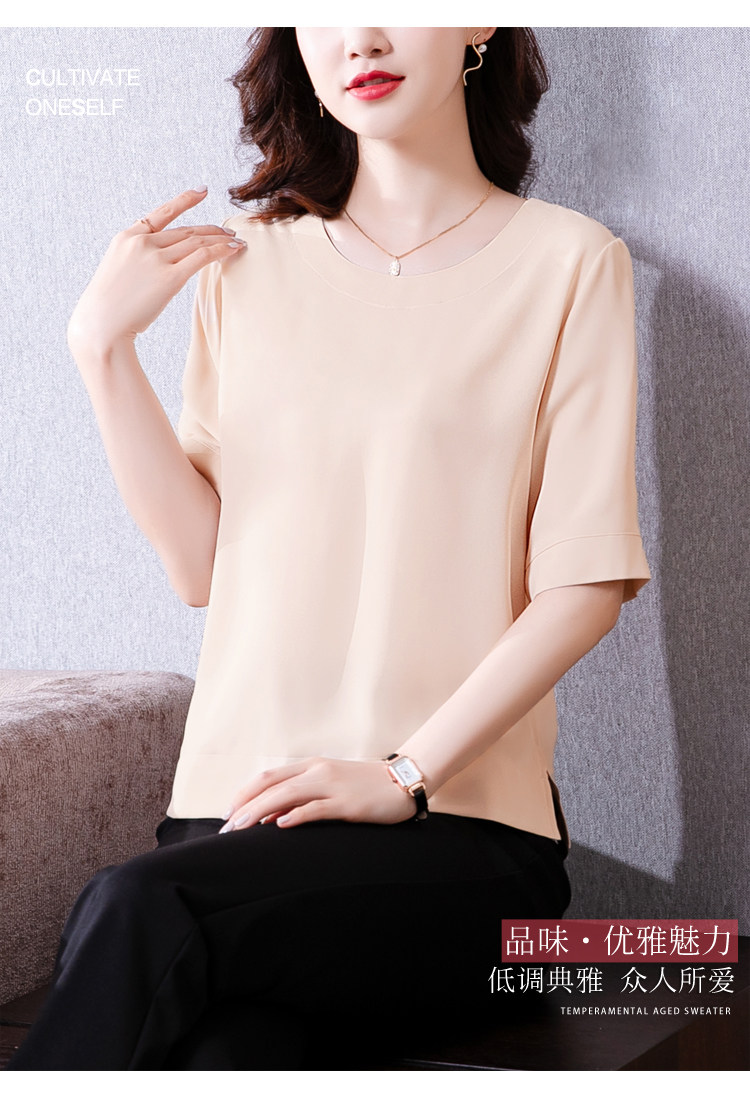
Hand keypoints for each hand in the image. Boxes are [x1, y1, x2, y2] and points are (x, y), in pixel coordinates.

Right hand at [66, 187, 245, 352]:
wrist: (101, 325)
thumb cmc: (107, 308)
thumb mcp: (116, 272)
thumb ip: (136, 261)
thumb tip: (156, 266)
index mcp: (126, 238)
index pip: (161, 214)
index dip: (184, 200)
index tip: (202, 191)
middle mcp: (142, 243)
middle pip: (185, 231)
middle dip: (211, 231)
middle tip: (229, 232)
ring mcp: (155, 258)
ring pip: (197, 241)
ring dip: (221, 240)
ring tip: (236, 242)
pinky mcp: (170, 277)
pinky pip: (202, 256)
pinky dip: (221, 251)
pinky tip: (233, 249)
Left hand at [220, 757, 417, 831]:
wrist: (403, 781)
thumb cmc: (365, 786)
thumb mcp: (329, 786)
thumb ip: (302, 798)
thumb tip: (271, 817)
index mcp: (311, 766)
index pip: (268, 776)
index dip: (244, 793)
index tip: (228, 813)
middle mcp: (318, 771)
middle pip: (271, 785)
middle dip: (244, 806)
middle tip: (227, 828)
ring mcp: (333, 786)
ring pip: (287, 795)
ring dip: (259, 812)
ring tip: (241, 828)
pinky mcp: (348, 803)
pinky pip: (317, 808)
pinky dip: (296, 815)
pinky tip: (280, 825)